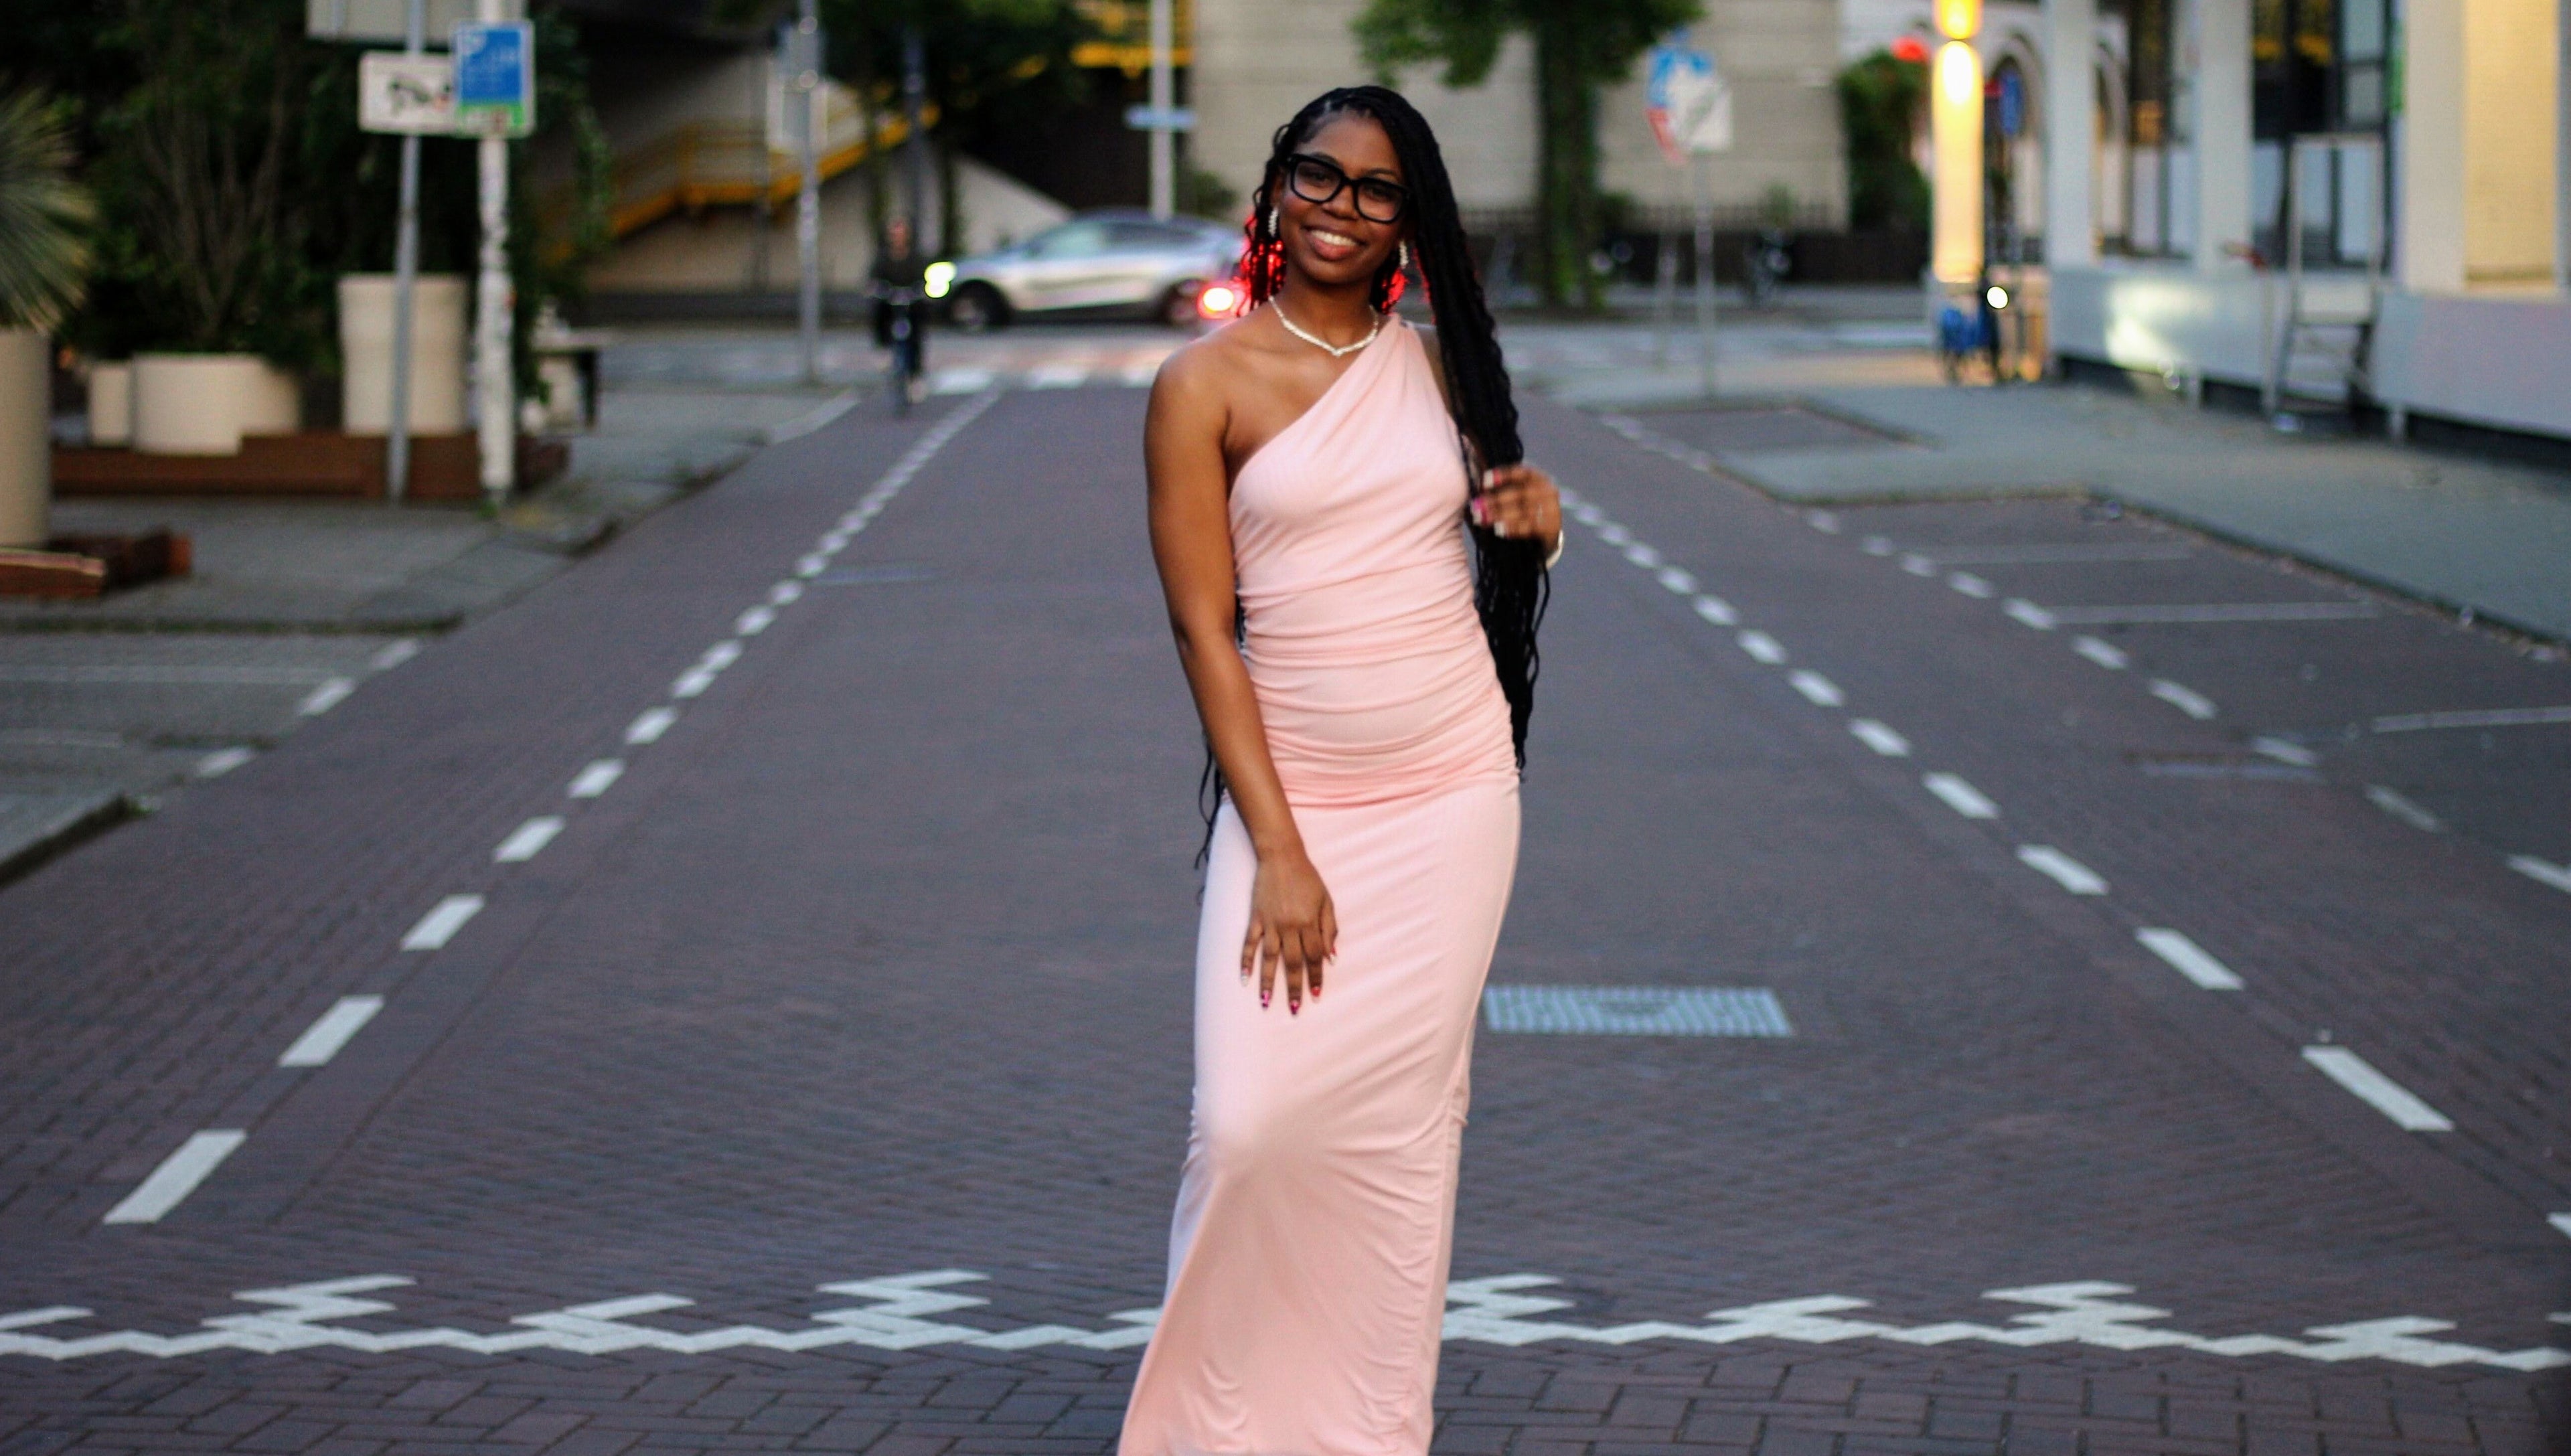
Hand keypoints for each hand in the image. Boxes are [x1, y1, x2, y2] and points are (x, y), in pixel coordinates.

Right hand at [1242, 846, 1336, 1013]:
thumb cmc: (1307, 878)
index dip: (1316, 977)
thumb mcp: (1326, 900)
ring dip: (1268, 982)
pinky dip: (1245, 961)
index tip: (1316, 996)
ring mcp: (1271, 923)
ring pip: (1269, 958)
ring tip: (1266, 1003)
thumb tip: (1332, 957)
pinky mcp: (1256, 917)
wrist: (1281, 856)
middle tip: (1294, 1009)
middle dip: (1294, 987)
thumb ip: (1330, 929)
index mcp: (1310, 922)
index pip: (1314, 957)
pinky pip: (1249, 943)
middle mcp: (1290, 926)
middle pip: (1293, 962)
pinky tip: (1244, 978)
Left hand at [1469, 463, 1561, 553]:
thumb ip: (1502, 488)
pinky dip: (1512, 528)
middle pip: (1520, 493)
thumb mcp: (1518, 493)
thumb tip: (1477, 486)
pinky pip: (1529, 527)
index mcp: (1538, 477)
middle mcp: (1548, 490)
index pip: (1522, 472)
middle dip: (1496, 500)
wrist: (1548, 529)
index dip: (1503, 475)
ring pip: (1523, 511)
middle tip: (1477, 506)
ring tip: (1482, 519)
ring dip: (1500, 515)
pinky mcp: (1552, 526)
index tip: (1484, 482)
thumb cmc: (1526, 507)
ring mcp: (1552, 508)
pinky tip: (1498, 530)